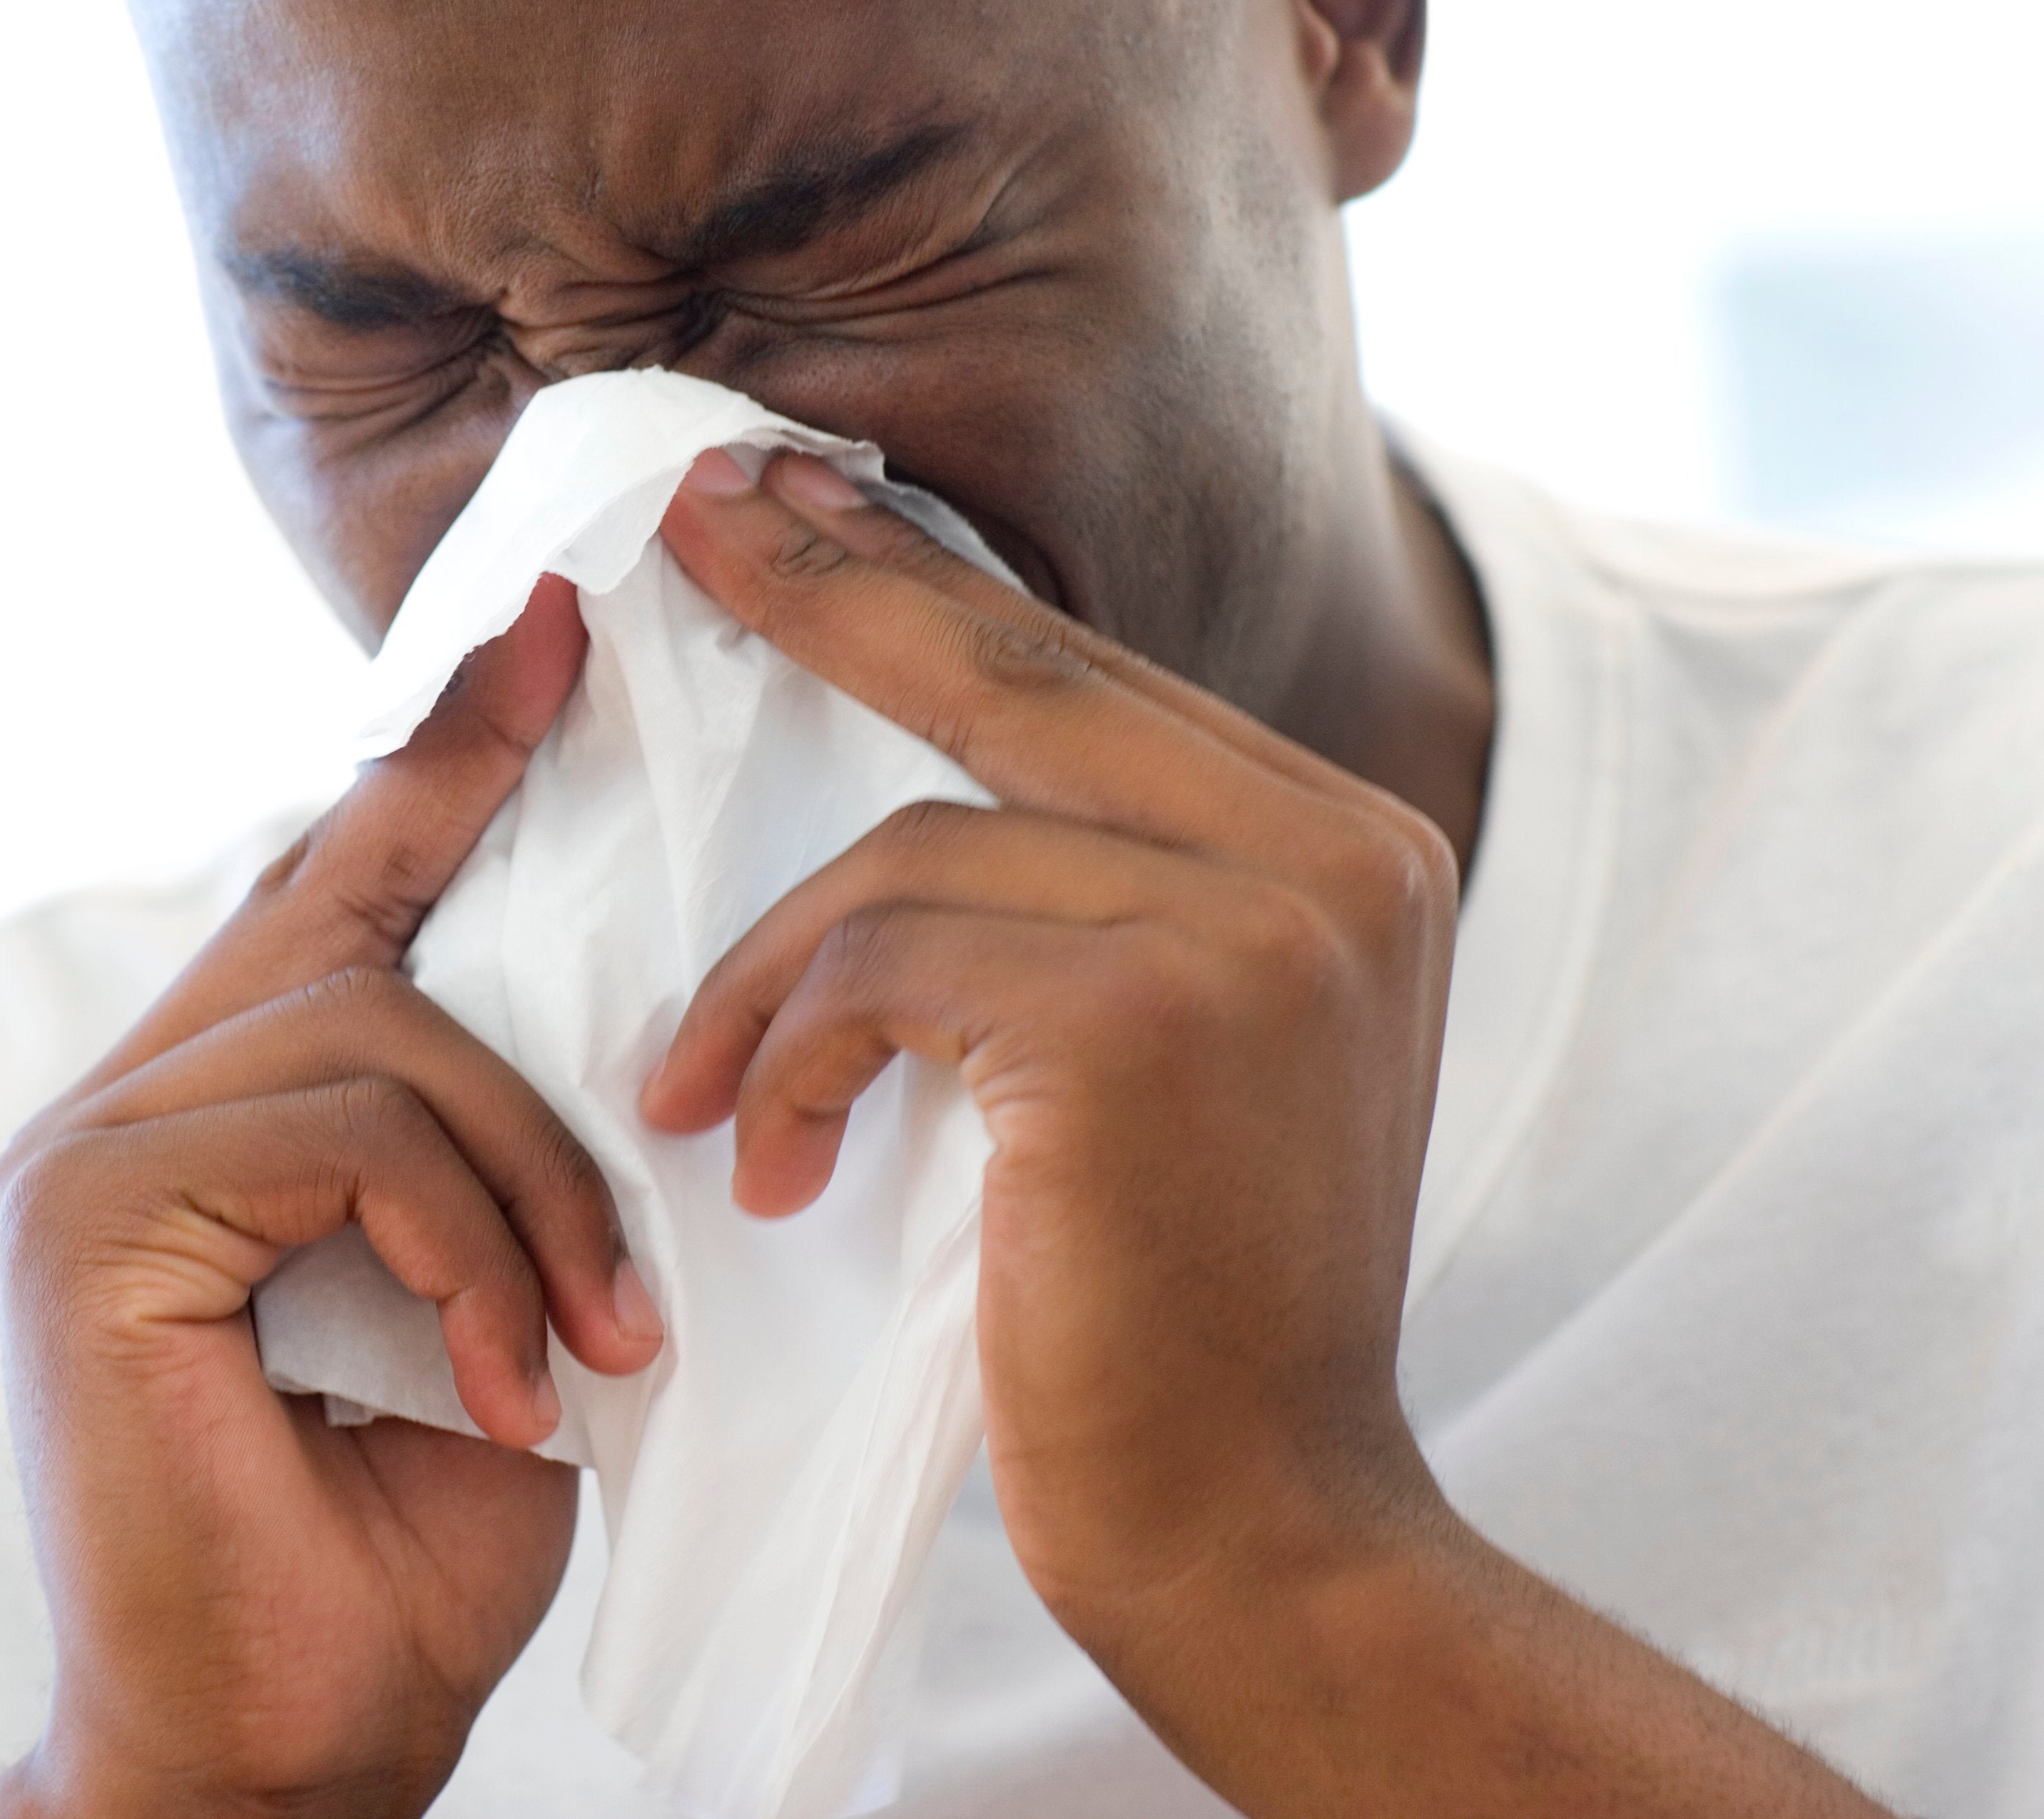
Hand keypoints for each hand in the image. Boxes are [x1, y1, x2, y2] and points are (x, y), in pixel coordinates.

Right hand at [0, 576, 664, 1818]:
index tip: (551, 637)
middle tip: (615, 827)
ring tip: (595, 1344)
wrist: (284, 1766)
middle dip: (483, 842)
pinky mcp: (93, 1219)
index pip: (335, 891)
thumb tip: (630, 1031)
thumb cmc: (396, 1560)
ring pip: (375, 1027)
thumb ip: (496, 1165)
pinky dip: (470, 1242)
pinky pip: (343, 1128)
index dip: (439, 758)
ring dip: (533, 1179)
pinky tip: (515, 1383)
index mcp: (207, 1120)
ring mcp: (88, 1153)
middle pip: (341, 907)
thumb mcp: (496, 1314)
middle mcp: (121, 1107)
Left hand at [644, 451, 1889, 1817]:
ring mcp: (1256, 928)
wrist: (1261, 1536)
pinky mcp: (1142, 1022)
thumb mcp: (1173, 1057)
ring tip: (701, 1087)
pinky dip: (786, 1054)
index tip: (789, 506)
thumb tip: (933, 754)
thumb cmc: (1172, 1313)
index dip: (922, 581)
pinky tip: (763, 1162)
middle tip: (691, 521)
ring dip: (770, 974)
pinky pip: (880, 966)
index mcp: (1352, 848)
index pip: (1090, 675)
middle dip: (830, 593)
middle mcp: (1338, 857)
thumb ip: (1106, 890)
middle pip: (1012, 678)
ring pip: (914, 853)